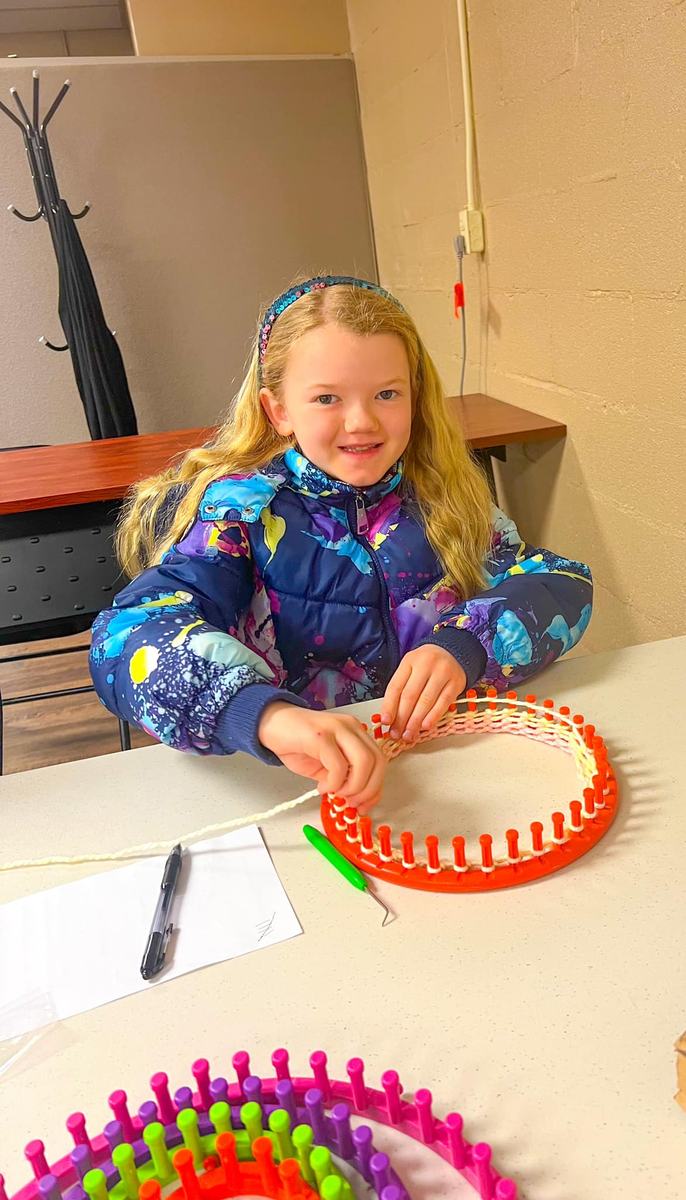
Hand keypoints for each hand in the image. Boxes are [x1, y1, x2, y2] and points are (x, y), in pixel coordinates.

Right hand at [258, 703, 386, 812]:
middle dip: (366, 790)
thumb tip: (358, 799)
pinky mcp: (320, 735)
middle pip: (377, 761)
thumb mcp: (326, 765)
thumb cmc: (297, 743)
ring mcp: (336, 728)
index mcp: (356, 733)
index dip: (375, 788)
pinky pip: (338, 765)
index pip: (379, 761)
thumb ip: (344, 777)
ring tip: (335, 792)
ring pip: (363, 762)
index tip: (364, 806)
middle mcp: (351, 727)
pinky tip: (322, 785)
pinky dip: (333, 782)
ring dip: (352, 786)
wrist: (270, 724)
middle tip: (349, 802)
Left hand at [381, 645, 466, 741]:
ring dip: (415, 722)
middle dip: (401, 718)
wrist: (453, 652)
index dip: (389, 706)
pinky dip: (433, 716)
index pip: (396, 686)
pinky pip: (443, 703)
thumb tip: (391, 717)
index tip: (385, 721)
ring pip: (426, 701)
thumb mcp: (410, 668)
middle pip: (410, 696)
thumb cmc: (427, 664)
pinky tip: (425, 726)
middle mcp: (426, 664)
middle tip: (396, 733)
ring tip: (409, 734)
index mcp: (410, 661)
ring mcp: (442, 673)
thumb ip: (401, 688)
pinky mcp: (456, 683)